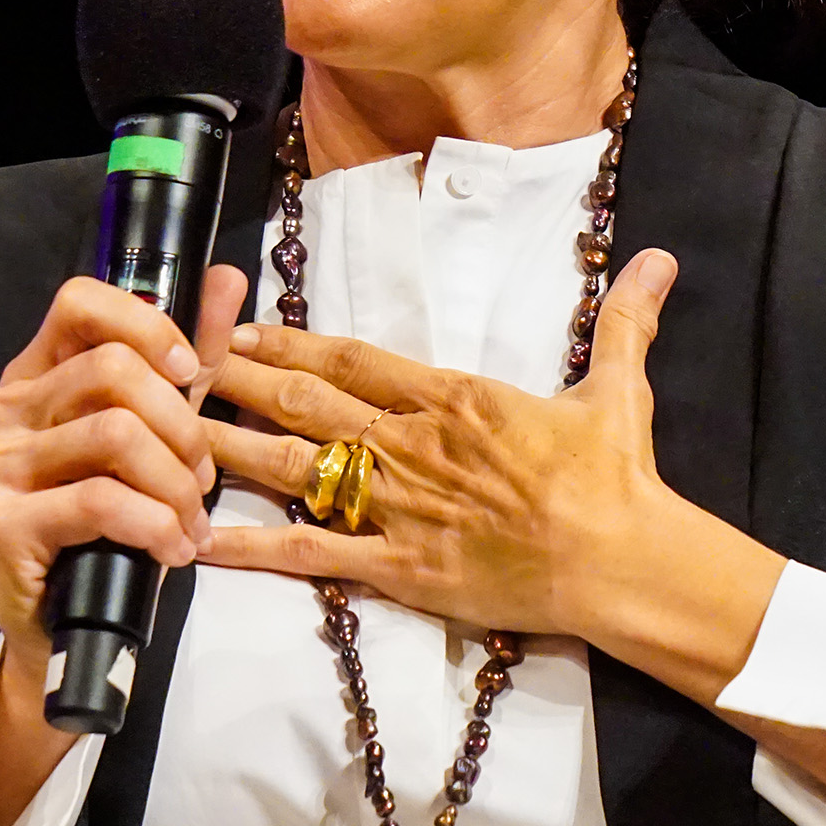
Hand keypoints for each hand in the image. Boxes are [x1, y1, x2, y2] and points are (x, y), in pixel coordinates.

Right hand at [0, 266, 245, 690]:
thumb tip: (225, 277)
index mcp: (34, 375)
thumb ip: (191, 356)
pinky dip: (156, 524)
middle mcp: (0, 410)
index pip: (79, 303)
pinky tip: (173, 550)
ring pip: (115, 435)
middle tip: (202, 476)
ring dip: (176, 484)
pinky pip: (100, 501)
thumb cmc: (114, 523)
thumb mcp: (160, 431)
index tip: (191, 373)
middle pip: (112, 370)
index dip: (146, 325)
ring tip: (191, 522)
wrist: (69, 627)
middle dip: (182, 425)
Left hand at [197, 250, 783, 692]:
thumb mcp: (619, 390)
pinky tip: (200, 539)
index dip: (289, 343)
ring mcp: (398, 506)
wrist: (622, 560)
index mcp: (453, 397)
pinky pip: (310, 554)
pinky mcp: (398, 567)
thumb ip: (625, 323)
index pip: (352, 360)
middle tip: (177, 365)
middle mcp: (412, 443)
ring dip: (225, 447)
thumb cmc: (617, 478)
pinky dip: (253, 546)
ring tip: (164, 433)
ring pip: (293, 467)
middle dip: (236, 381)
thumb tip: (661, 258)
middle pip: (305, 402)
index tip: (239, 329)